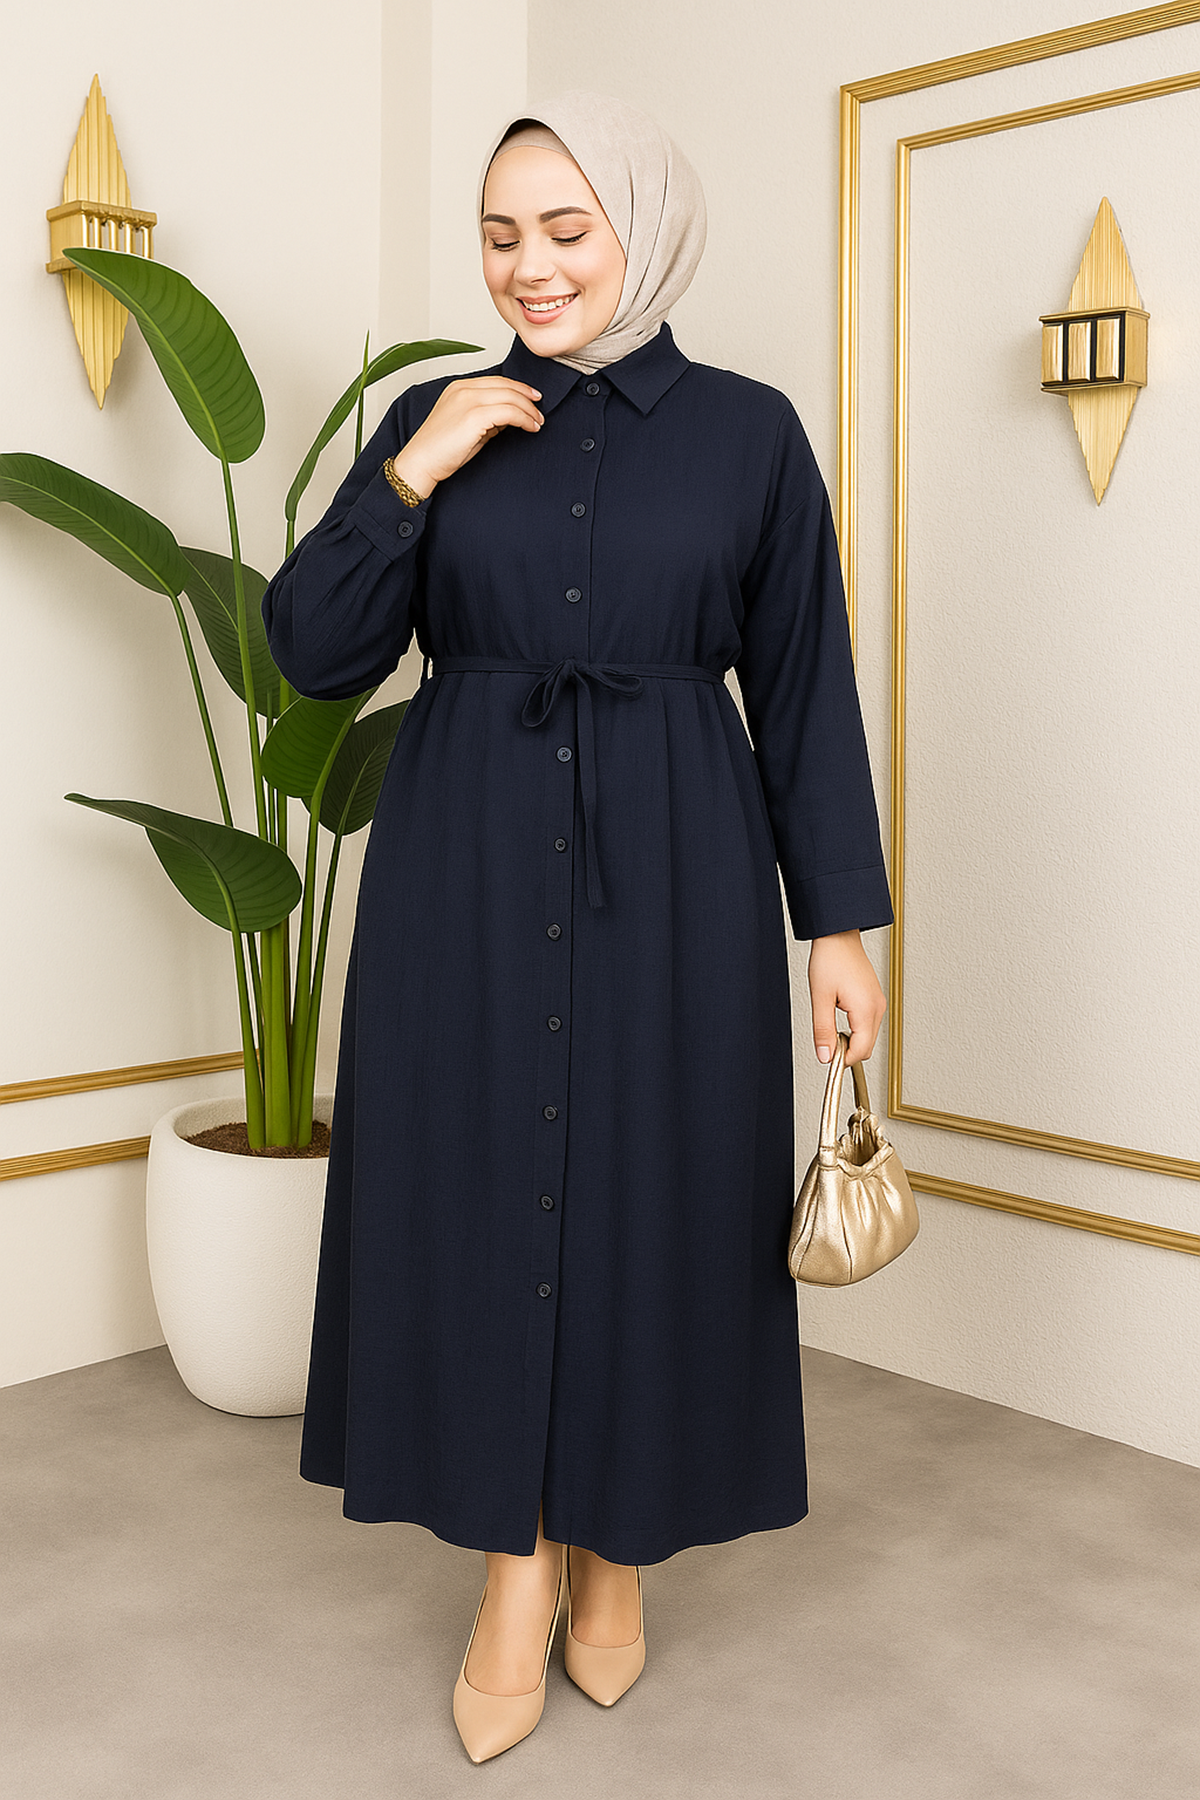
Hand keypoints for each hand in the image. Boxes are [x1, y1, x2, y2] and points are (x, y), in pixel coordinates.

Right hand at [390, 376, 543, 496]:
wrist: (421, 463)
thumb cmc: (441, 450)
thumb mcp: (466, 427)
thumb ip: (486, 418)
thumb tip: (508, 419)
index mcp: (459, 388)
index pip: (496, 381)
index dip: (518, 388)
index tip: (532, 398)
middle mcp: (464, 389)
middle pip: (506, 385)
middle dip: (527, 397)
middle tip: (540, 411)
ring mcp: (468, 400)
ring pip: (510, 397)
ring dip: (528, 410)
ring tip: (538, 422)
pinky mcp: (474, 416)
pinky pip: (509, 412)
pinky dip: (524, 419)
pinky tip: (530, 427)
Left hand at [807, 929, 885, 1066]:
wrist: (838, 935)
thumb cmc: (830, 959)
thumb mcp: (820, 998)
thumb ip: (823, 1030)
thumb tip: (825, 1056)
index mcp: (866, 1009)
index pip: (861, 1051)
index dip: (843, 1060)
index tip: (828, 1059)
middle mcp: (877, 1007)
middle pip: (866, 1047)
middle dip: (847, 1051)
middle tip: (825, 1041)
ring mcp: (878, 1003)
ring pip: (868, 1036)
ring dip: (851, 1039)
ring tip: (830, 1024)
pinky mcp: (875, 998)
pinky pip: (868, 1024)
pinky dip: (855, 1028)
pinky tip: (839, 1017)